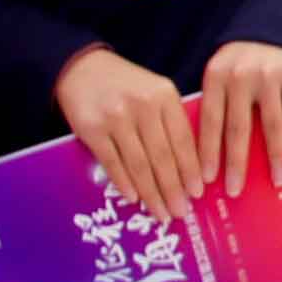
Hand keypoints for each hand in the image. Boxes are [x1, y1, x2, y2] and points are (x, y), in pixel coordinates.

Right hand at [55, 46, 198, 221]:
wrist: (82, 68)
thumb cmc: (127, 85)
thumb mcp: (156, 92)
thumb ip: (171, 121)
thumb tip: (190, 167)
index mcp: (165, 96)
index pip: (183, 139)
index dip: (190, 169)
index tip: (198, 192)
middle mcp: (142, 106)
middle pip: (162, 156)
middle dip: (173, 188)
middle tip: (181, 212)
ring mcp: (115, 117)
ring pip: (138, 163)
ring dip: (151, 192)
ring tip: (161, 213)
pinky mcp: (91, 129)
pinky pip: (112, 162)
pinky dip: (124, 182)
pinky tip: (134, 198)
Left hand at [197, 41, 281, 196]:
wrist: (278, 25)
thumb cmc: (244, 57)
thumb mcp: (221, 71)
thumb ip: (216, 100)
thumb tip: (204, 149)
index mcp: (216, 77)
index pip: (209, 121)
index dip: (207, 153)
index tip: (204, 180)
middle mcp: (241, 76)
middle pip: (238, 128)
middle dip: (235, 163)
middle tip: (234, 191)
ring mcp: (270, 76)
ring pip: (270, 125)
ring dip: (273, 157)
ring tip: (275, 181)